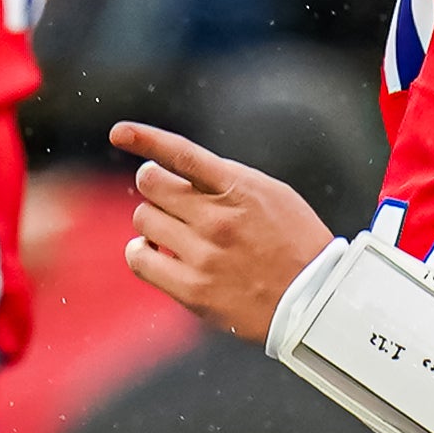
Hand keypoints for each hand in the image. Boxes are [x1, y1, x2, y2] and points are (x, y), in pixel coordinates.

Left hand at [111, 122, 335, 345]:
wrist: (314, 300)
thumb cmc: (294, 242)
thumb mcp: (271, 194)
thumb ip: (226, 179)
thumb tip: (178, 170)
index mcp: (239, 189)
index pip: (182, 155)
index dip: (146, 139)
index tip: (120, 132)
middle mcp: (217, 219)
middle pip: (151, 185)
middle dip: (154, 184)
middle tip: (167, 196)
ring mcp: (203, 255)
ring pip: (142, 219)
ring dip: (152, 220)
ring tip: (171, 229)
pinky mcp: (192, 289)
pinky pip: (139, 259)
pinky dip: (141, 251)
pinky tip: (157, 252)